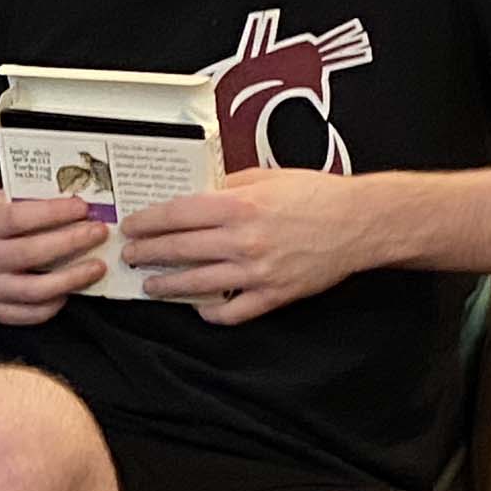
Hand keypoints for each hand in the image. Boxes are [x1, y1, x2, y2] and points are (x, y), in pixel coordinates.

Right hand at [0, 189, 110, 325]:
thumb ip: (27, 199)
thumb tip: (73, 194)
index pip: (19, 218)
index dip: (53, 212)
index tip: (82, 207)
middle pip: (32, 254)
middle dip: (72, 242)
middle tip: (99, 233)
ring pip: (36, 290)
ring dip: (73, 278)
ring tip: (97, 266)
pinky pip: (32, 314)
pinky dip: (56, 303)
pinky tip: (72, 289)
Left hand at [117, 166, 369, 323]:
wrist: (361, 222)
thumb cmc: (316, 194)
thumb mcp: (267, 176)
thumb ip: (228, 184)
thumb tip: (194, 193)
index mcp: (239, 205)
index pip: (177, 214)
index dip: (147, 221)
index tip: (131, 226)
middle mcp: (243, 240)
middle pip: (179, 249)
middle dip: (147, 253)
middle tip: (130, 255)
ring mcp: (257, 272)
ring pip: (197, 284)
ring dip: (167, 286)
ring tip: (150, 285)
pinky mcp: (274, 295)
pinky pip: (233, 313)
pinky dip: (212, 313)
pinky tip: (199, 308)